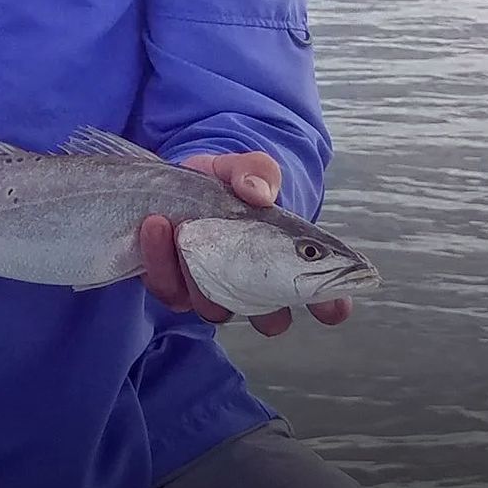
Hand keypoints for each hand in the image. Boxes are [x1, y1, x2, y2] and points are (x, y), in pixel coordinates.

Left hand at [139, 150, 351, 335]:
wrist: (180, 184)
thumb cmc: (229, 184)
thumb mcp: (246, 169)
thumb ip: (257, 172)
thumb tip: (257, 194)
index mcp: (287, 262)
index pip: (322, 296)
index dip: (332, 304)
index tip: (333, 305)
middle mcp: (254, 288)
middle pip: (269, 319)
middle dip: (259, 304)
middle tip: (244, 266)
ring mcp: (214, 292)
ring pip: (214, 309)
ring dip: (198, 275)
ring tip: (180, 227)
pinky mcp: (174, 288)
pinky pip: (169, 290)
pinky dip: (160, 261)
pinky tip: (154, 226)